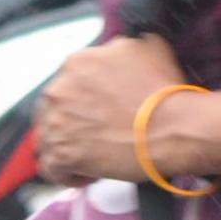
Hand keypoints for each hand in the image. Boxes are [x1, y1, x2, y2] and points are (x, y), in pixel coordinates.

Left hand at [35, 35, 220, 186]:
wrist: (172, 128)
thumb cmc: (163, 91)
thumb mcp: (147, 46)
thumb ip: (121, 47)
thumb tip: (116, 50)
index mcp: (77, 62)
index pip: (68, 81)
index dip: (84, 98)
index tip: (102, 110)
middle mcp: (59, 90)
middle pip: (52, 109)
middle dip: (72, 121)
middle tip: (99, 133)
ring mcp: (57, 124)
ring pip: (48, 138)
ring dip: (69, 145)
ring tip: (94, 155)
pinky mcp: (61, 155)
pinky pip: (50, 167)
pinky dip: (67, 172)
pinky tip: (88, 172)